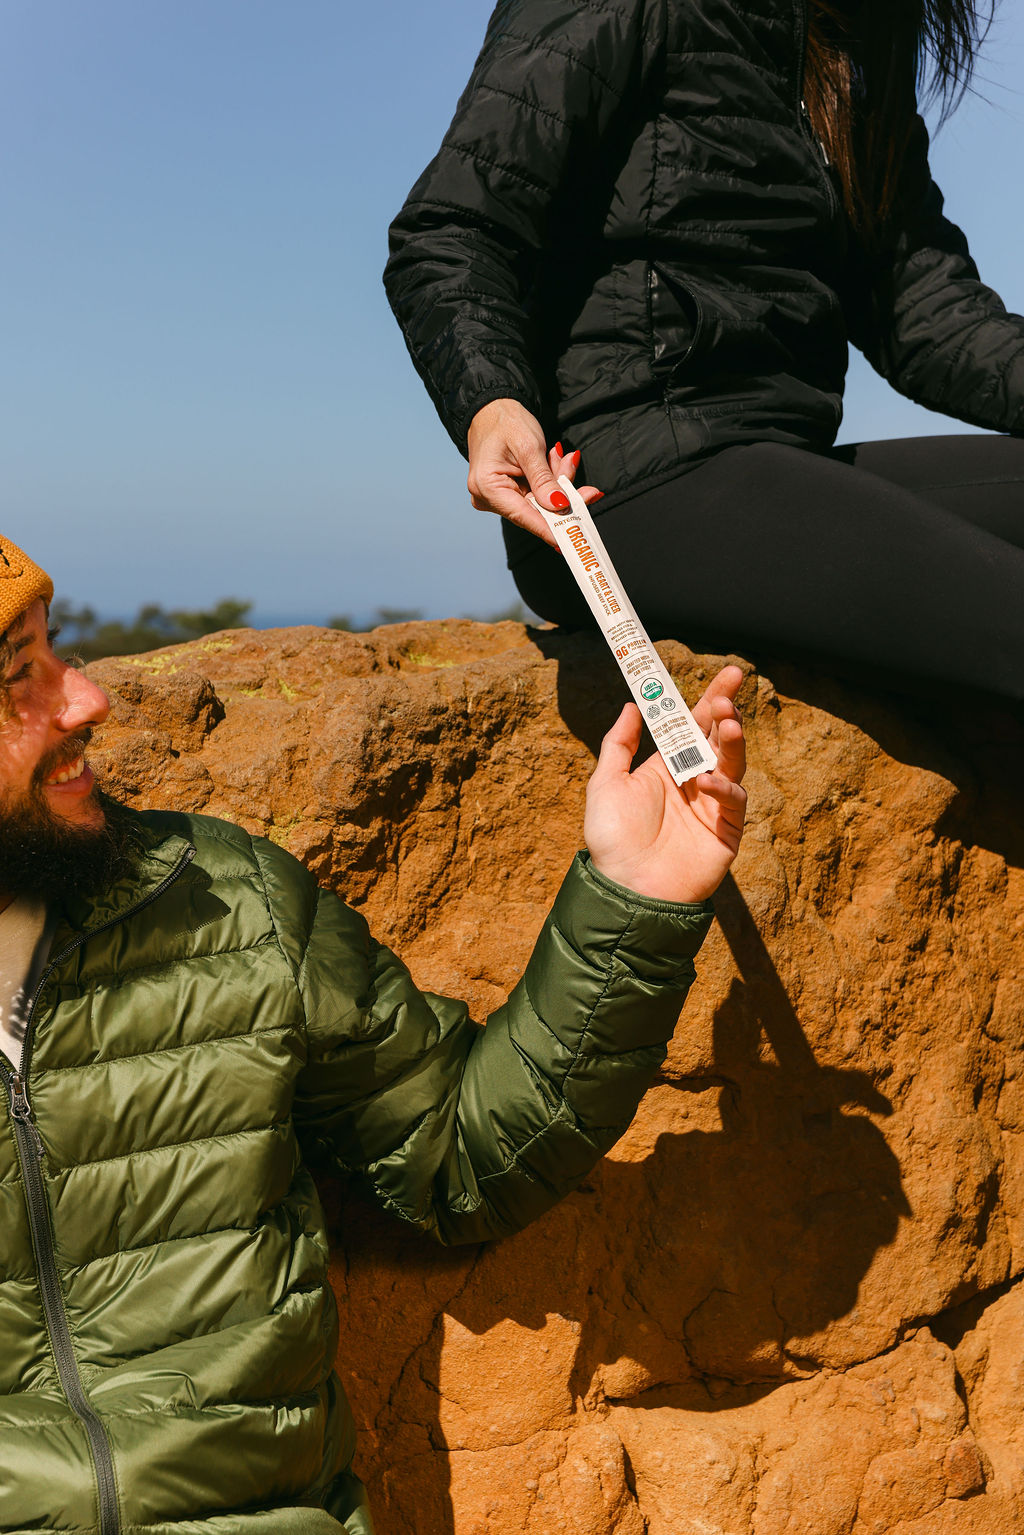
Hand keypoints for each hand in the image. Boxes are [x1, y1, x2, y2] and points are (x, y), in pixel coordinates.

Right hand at [467, 398, 602, 546]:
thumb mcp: (528, 447)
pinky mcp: (507, 492)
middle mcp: (488, 497)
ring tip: (567, 461)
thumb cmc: (505, 421)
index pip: (523, 516)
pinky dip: (551, 482)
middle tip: (589, 491)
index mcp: (486, 486)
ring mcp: (497, 496)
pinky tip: (558, 463)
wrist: (492, 408)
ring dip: (558, 485)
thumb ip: (544, 479)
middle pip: (534, 511)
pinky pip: (535, 495)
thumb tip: (558, 505)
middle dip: (563, 498)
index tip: (570, 542)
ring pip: (538, 503)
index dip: (549, 529)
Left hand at [584, 665, 746, 902]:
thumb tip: (632, 704)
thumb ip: (618, 744)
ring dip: (733, 739)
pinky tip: (707, 781)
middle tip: (727, 693)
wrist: (626, 890)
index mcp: (665, 768)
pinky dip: (725, 787)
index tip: (728, 674)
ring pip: (733, 762)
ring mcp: (712, 805)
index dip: (710, 698)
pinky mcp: (726, 831)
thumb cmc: (612, 840)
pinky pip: (735, 801)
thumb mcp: (605, 784)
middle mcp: (693, 781)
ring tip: (729, 721)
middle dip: (726, 712)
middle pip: (717, 737)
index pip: (692, 725)